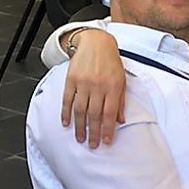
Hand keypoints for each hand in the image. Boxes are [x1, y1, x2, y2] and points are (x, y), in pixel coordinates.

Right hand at [60, 29, 125, 146]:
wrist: (96, 43)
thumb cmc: (111, 63)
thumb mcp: (122, 80)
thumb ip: (121, 101)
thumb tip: (121, 121)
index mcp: (113, 87)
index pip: (110, 113)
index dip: (108, 129)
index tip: (106, 141)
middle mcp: (98, 86)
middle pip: (94, 114)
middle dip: (94, 132)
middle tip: (92, 145)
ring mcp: (83, 83)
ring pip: (80, 110)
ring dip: (80, 127)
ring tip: (80, 139)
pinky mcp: (71, 79)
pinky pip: (67, 99)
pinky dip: (66, 113)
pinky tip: (66, 123)